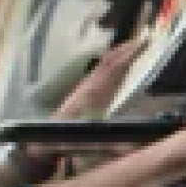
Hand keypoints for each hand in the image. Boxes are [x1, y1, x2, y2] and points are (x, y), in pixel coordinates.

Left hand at [4, 39, 157, 184]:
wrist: (40, 145)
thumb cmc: (66, 144)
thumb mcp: (94, 146)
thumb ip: (118, 144)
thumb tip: (140, 144)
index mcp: (93, 95)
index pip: (114, 67)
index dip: (130, 54)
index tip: (146, 42)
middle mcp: (88, 87)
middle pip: (109, 61)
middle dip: (127, 49)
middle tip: (146, 40)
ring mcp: (83, 89)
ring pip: (103, 65)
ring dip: (119, 55)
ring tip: (136, 50)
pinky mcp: (80, 94)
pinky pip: (100, 73)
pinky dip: (112, 65)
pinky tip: (118, 68)